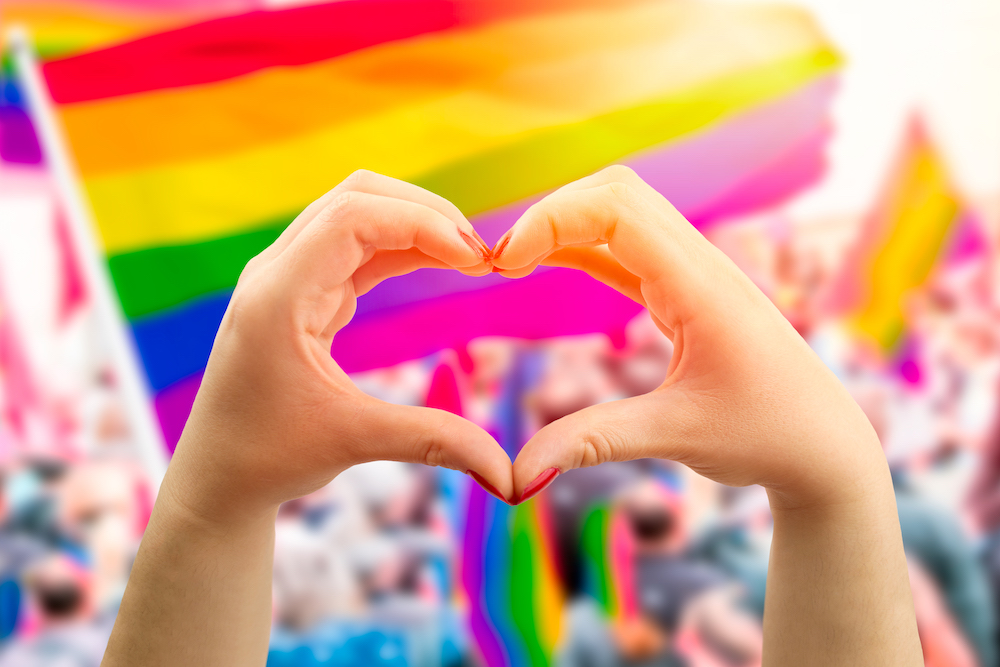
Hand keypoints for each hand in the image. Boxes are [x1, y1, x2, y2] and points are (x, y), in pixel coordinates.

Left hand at [165, 171, 513, 523]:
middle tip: (481, 255)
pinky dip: (402, 248)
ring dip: (415, 226)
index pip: (354, 217)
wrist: (217, 477)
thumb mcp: (355, 442)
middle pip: (357, 197)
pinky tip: (441, 265)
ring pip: (357, 215)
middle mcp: (277, 272)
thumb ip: (435, 442)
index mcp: (278, 295)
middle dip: (425, 213)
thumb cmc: (268, 457)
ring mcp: (287, 277)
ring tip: (471, 259)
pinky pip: (356, 248)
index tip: (477, 259)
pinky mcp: (302, 293)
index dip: (423, 224)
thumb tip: (510, 474)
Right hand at [492, 166, 885, 508]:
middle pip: (617, 192)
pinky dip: (583, 247)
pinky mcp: (687, 293)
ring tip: (512, 262)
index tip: (505, 264)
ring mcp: (696, 273)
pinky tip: (548, 262)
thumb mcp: (676, 436)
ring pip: (623, 213)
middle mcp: (701, 263)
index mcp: (701, 285)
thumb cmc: (767, 436)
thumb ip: (593, 442)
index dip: (552, 218)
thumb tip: (516, 476)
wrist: (824, 445)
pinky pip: (628, 249)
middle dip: (551, 212)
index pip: (618, 209)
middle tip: (500, 262)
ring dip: (566, 224)